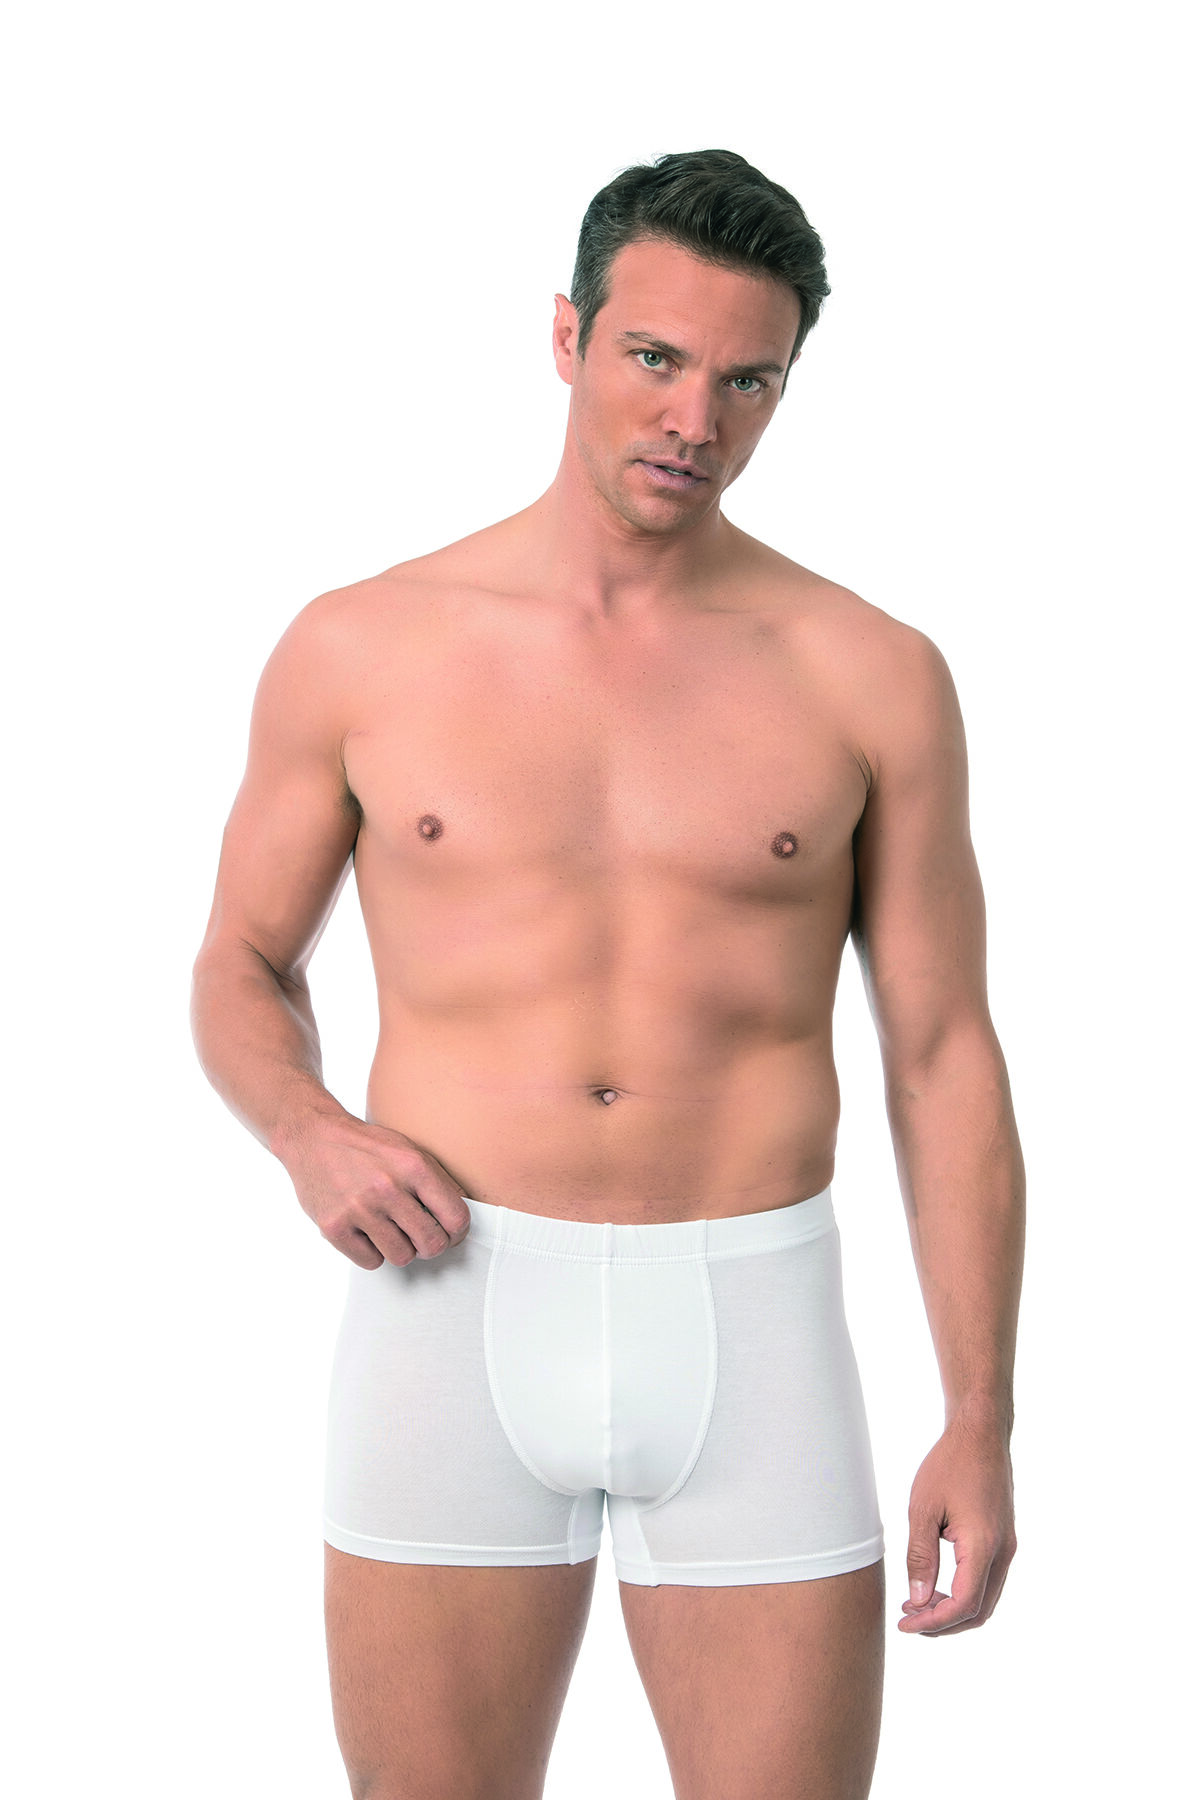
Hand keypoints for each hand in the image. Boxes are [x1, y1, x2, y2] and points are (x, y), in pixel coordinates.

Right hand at [277, 1109, 471, 1269]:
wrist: (312, 1137)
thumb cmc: (365, 1146)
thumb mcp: (408, 1150)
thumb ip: (436, 1181)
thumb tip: (460, 1216)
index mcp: (413, 1166)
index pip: (456, 1218)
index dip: (458, 1232)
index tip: (451, 1232)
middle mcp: (387, 1188)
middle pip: (432, 1244)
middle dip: (432, 1245)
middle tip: (422, 1236)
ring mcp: (359, 1209)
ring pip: (402, 1257)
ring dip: (401, 1248)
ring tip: (390, 1229)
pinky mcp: (334, 1227)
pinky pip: (371, 1262)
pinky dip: (372, 1251)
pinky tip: (366, 1231)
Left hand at [899, 1411, 1016, 1636]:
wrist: (980, 1434)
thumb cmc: (949, 1464)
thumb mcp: (923, 1509)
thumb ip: (921, 1557)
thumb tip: (918, 1602)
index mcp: (983, 1546)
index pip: (963, 1605)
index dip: (933, 1622)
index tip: (904, 1624)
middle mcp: (1003, 1552)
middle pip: (978, 1611)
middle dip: (943, 1624)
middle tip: (909, 1621)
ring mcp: (1007, 1547)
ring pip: (986, 1599)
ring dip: (954, 1610)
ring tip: (918, 1606)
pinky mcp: (1004, 1540)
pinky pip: (988, 1581)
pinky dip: (964, 1594)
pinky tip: (936, 1586)